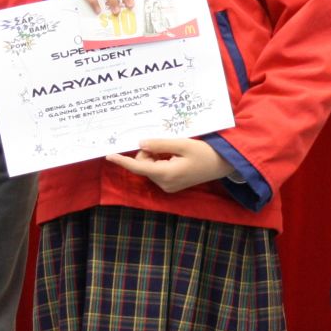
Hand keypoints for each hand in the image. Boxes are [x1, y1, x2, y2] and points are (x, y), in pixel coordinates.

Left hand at [105, 137, 231, 192]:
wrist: (221, 165)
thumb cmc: (205, 152)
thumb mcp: (182, 144)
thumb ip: (160, 144)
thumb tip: (140, 144)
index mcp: (166, 174)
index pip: (139, 167)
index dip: (123, 161)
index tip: (109, 155)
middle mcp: (164, 183)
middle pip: (144, 164)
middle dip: (150, 153)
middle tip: (169, 145)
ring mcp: (167, 186)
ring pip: (150, 167)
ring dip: (157, 156)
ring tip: (176, 152)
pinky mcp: (171, 185)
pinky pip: (157, 170)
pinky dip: (162, 161)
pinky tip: (176, 157)